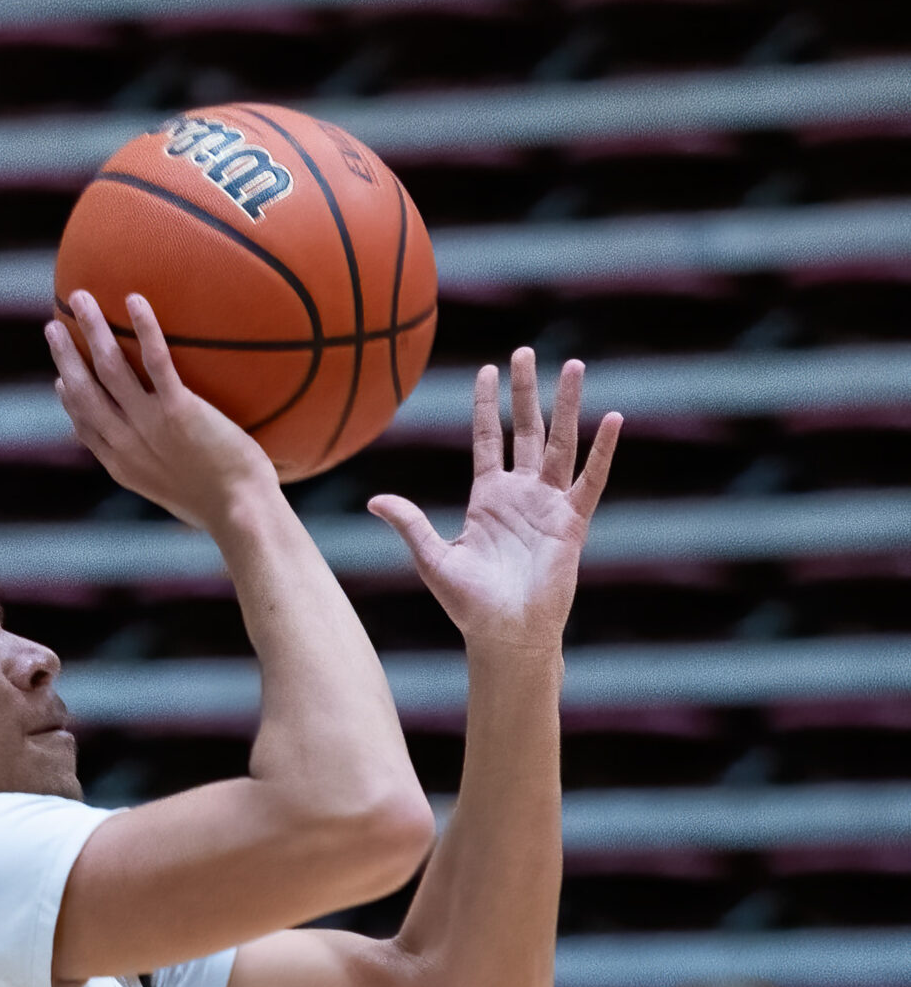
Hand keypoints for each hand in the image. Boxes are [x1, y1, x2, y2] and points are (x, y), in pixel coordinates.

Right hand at [45, 290, 277, 535]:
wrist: (240, 513)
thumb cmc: (222, 507)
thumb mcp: (179, 494)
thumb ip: (165, 471)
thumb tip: (175, 460)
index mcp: (123, 465)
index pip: (85, 427)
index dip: (69, 401)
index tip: (59, 380)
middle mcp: (126, 443)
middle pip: (83, 391)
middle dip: (64, 356)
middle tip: (54, 326)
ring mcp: (150, 425)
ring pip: (109, 367)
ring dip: (91, 329)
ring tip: (81, 298)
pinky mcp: (179, 411)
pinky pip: (156, 361)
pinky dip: (143, 328)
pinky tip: (134, 300)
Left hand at [368, 349, 621, 658]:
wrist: (503, 635)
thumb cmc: (468, 604)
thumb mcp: (432, 558)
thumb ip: (409, 523)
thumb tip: (373, 500)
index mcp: (487, 498)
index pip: (488, 438)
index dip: (488, 404)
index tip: (489, 369)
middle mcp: (520, 495)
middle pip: (526, 430)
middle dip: (527, 391)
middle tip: (527, 351)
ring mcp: (548, 506)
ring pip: (561, 444)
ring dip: (568, 407)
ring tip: (575, 366)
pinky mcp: (571, 524)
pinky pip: (590, 481)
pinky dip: (602, 452)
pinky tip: (612, 420)